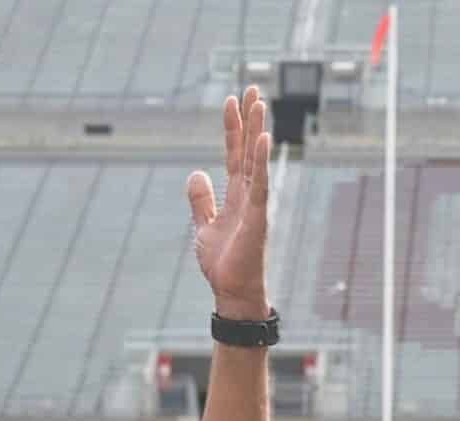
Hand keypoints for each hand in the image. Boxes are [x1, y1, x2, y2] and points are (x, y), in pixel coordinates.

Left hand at [189, 88, 270, 319]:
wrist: (232, 293)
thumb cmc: (223, 264)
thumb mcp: (203, 226)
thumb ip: (201, 200)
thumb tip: (196, 174)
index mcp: (235, 195)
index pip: (234, 153)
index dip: (232, 127)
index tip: (232, 100)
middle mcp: (248, 194)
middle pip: (247, 149)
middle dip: (249, 118)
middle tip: (252, 87)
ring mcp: (255, 203)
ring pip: (256, 160)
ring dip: (257, 129)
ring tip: (258, 101)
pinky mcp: (258, 216)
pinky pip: (260, 183)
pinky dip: (261, 160)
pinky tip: (263, 137)